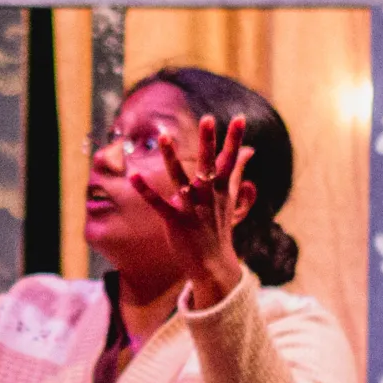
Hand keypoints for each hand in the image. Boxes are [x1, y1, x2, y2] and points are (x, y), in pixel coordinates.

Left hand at [132, 113, 252, 303]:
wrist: (213, 264)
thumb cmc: (219, 227)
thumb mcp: (232, 197)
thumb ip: (237, 171)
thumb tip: (250, 150)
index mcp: (222, 189)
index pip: (231, 160)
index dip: (235, 139)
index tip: (241, 117)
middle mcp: (209, 196)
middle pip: (209, 165)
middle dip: (208, 143)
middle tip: (208, 119)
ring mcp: (192, 208)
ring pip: (180, 179)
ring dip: (171, 158)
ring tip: (163, 136)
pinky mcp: (176, 221)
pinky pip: (159, 203)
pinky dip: (146, 191)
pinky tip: (133, 176)